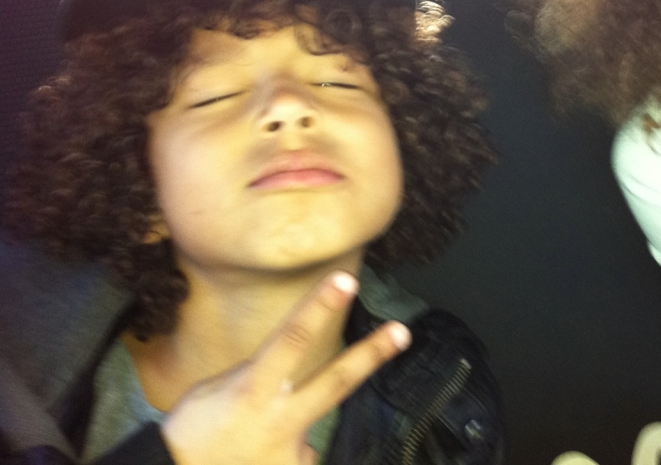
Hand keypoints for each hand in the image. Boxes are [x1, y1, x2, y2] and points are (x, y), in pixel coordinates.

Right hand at [160, 272, 410, 464]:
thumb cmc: (189, 435)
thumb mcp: (216, 392)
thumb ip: (260, 380)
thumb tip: (290, 380)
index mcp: (253, 388)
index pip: (293, 338)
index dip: (320, 307)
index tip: (346, 281)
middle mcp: (278, 419)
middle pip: (336, 381)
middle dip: (371, 354)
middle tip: (402, 332)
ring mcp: (289, 453)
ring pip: (310, 427)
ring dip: (290, 431)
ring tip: (249, 447)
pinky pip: (300, 456)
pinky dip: (284, 455)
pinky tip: (257, 460)